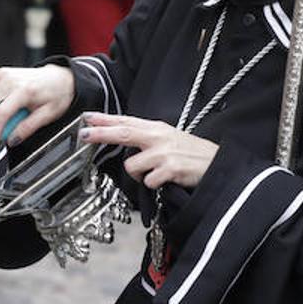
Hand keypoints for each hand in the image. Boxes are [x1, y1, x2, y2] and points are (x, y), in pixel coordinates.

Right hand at [0, 65, 74, 148]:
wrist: (60, 77)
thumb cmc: (57, 94)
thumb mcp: (49, 115)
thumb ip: (28, 128)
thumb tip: (12, 139)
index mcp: (25, 90)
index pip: (1, 113)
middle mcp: (11, 80)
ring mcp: (4, 76)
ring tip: (1, 125)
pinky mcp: (1, 74)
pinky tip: (6, 109)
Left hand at [78, 113, 218, 188]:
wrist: (218, 164)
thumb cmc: (192, 154)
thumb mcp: (169, 139)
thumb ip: (147, 138)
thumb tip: (124, 139)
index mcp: (157, 129)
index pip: (127, 121)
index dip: (105, 120)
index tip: (87, 118)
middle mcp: (159, 137)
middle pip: (124, 133)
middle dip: (101, 134)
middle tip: (84, 135)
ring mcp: (164, 152)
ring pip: (132, 166)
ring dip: (139, 175)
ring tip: (155, 174)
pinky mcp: (170, 168)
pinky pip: (148, 181)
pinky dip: (153, 185)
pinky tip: (165, 181)